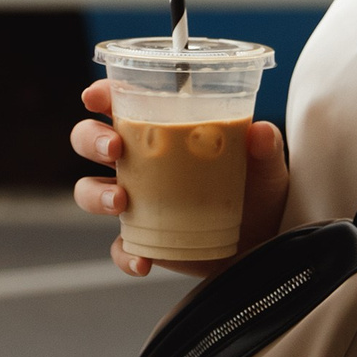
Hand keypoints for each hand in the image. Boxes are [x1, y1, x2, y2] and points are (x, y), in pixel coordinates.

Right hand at [70, 78, 289, 279]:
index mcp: (160, 130)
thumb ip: (265, 147)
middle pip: (89, 141)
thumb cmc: (259, 190)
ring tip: (121, 201)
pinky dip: (125, 255)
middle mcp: (139, 162)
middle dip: (90, 138)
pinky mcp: (144, 240)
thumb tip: (260, 132)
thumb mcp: (266, 166)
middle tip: (114, 148)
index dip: (101, 95)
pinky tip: (143, 261)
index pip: (119, 103)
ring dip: (95, 195)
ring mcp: (137, 202)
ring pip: (89, 191)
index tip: (95, 96)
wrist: (266, 241)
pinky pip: (120, 248)